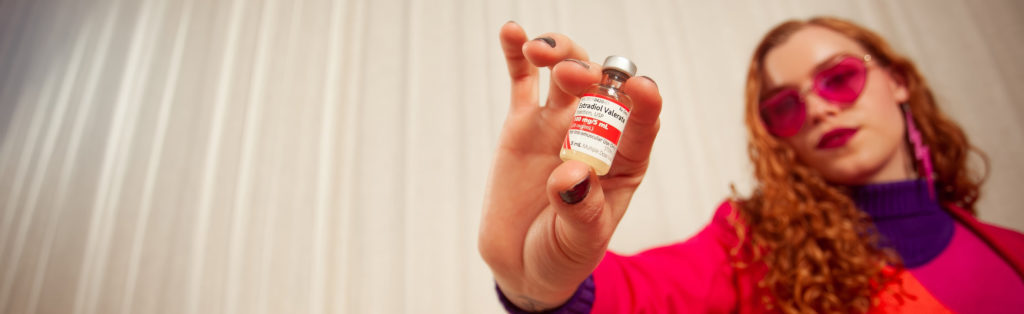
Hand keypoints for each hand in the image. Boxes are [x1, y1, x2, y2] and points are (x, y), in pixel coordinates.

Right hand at [478, 22, 662, 310]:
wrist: (523, 265)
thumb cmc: (563, 254)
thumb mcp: (579, 242)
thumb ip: (580, 209)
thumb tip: (571, 174)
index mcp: (624, 164)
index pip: (641, 125)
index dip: (644, 103)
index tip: (641, 87)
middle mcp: (595, 136)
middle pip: (601, 88)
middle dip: (590, 73)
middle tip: (569, 75)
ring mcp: (558, 125)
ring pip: (566, 74)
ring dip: (559, 53)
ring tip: (538, 52)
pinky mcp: (523, 124)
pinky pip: (522, 82)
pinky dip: (517, 55)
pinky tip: (512, 32)